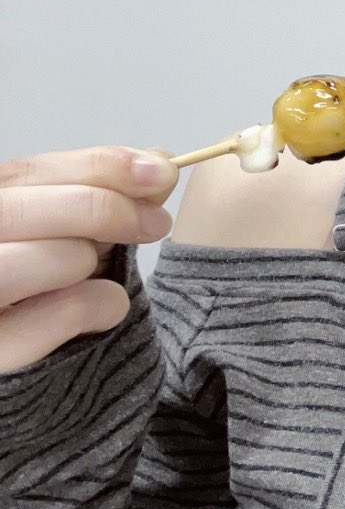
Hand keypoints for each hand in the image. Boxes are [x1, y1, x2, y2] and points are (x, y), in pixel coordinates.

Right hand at [0, 145, 177, 372]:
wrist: (20, 347)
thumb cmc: (37, 279)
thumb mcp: (62, 226)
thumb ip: (103, 191)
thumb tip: (158, 161)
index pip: (30, 172)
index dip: (101, 165)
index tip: (160, 169)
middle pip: (44, 212)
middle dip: (112, 211)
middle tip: (157, 222)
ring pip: (63, 259)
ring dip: (94, 264)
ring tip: (89, 273)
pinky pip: (70, 312)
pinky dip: (104, 306)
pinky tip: (102, 308)